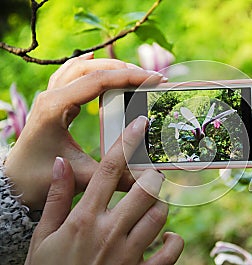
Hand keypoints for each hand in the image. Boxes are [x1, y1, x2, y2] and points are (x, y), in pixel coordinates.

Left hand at [5, 53, 165, 210]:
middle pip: (91, 68)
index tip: (154, 79)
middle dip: (124, 69)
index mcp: (55, 107)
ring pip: (80, 67)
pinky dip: (85, 65)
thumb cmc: (40, 179)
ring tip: (134, 72)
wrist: (16, 182)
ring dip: (108, 66)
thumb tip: (148, 178)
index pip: (98, 81)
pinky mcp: (53, 101)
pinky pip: (69, 73)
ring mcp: (50, 96)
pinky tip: (94, 61)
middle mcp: (51, 96)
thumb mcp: (82, 177)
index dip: (129, 77)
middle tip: (151, 78)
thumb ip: (115, 176)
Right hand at [25, 116, 183, 264]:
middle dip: (152, 176)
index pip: (109, 170)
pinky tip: (166, 237)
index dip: (127, 143)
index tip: (142, 124)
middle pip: (144, 188)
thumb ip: (56, 199)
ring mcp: (128, 254)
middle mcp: (110, 232)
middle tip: (150, 174)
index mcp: (84, 218)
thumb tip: (62, 164)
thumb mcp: (43, 237)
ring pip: (160, 215)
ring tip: (153, 204)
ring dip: (161, 205)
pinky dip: (173, 241)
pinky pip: (170, 251)